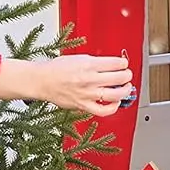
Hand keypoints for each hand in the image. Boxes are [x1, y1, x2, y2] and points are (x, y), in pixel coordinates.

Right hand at [0, 54, 133, 116]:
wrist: (42, 81)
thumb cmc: (58, 69)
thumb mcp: (78, 58)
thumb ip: (95, 62)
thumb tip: (112, 66)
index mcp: (88, 64)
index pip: (116, 63)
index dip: (124, 63)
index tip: (124, 64)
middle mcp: (89, 79)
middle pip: (119, 78)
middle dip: (127, 75)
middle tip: (127, 75)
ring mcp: (87, 94)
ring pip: (115, 95)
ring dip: (125, 91)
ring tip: (126, 88)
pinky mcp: (83, 105)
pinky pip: (103, 110)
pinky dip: (113, 107)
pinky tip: (116, 102)